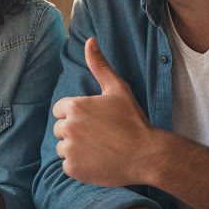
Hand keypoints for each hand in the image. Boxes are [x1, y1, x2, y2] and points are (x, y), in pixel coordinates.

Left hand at [52, 37, 159, 186]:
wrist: (147, 155)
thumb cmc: (133, 120)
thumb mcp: (118, 88)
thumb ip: (99, 64)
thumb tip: (89, 40)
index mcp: (74, 106)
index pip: (61, 110)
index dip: (79, 115)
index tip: (97, 121)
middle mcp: (67, 127)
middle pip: (60, 128)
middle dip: (75, 132)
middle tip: (100, 136)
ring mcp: (69, 149)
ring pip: (62, 147)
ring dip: (76, 149)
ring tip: (99, 148)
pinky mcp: (72, 169)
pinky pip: (67, 165)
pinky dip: (79, 165)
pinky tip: (98, 161)